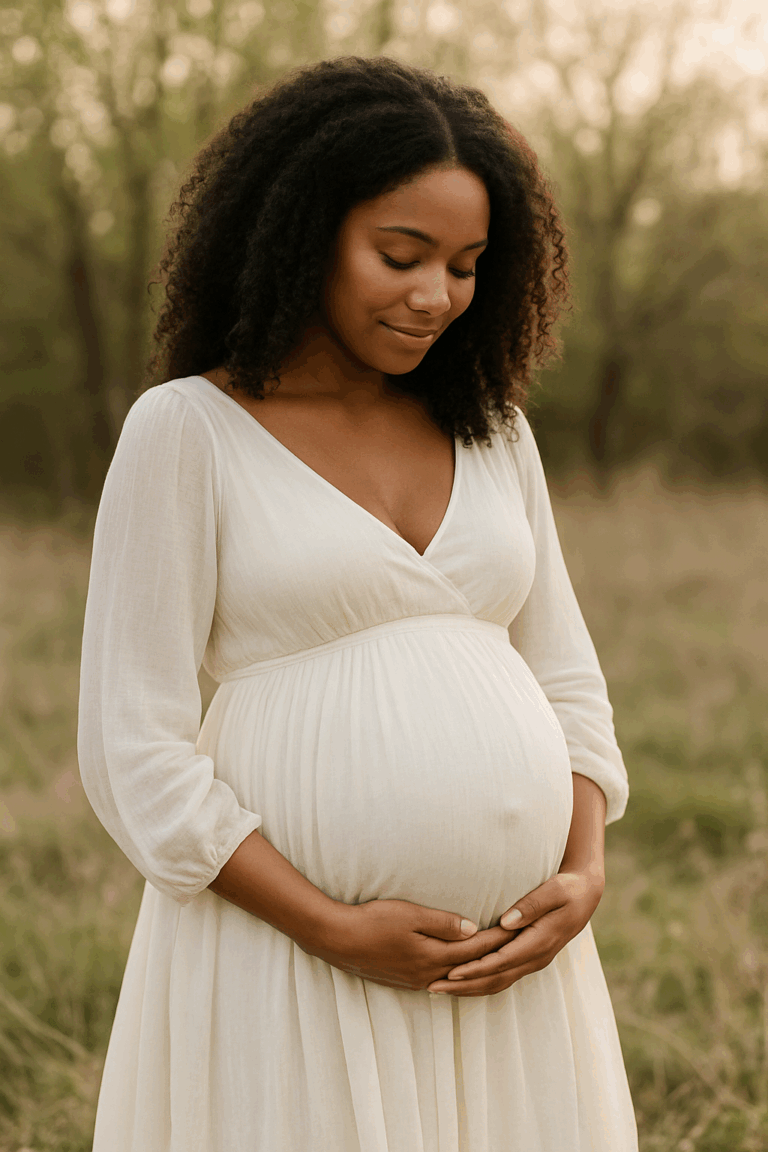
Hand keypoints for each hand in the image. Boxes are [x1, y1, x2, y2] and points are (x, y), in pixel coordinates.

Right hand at [305, 898, 519, 991]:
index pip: (476, 949)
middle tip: (520, 945)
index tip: (520, 928)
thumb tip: (473, 928)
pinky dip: (459, 976)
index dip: (499, 939)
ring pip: (457, 980)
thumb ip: (442, 923)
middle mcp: (429, 975)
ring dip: (479, 970)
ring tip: (500, 962)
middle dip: (496, 957)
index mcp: (433, 957)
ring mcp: (417, 981)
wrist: (338, 940)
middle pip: (471, 968)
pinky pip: (442, 981)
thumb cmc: (372, 921)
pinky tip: (463, 972)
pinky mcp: (406, 980)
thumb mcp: (409, 914)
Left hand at [425, 864, 605, 995]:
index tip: (451, 972)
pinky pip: (501, 977)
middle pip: (494, 979)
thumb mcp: (555, 891)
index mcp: (540, 943)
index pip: (501, 961)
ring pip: (496, 983)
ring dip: (468, 989)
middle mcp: (535, 958)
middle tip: (432, 987)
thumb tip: (507, 921)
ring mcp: (532, 961)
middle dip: (463, 985)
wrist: (586, 896)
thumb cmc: (568, 888)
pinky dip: (479, 982)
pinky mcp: (528, 958)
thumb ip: (531, 905)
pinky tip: (460, 982)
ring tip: (438, 989)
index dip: (475, 968)